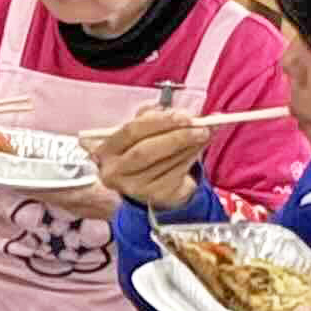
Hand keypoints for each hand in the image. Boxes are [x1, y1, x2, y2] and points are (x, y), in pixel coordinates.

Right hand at [89, 107, 209, 209]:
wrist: (147, 182)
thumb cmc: (144, 148)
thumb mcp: (142, 130)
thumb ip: (155, 116)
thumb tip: (182, 113)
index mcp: (107, 150)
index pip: (131, 131)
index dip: (159, 122)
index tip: (184, 116)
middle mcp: (115, 172)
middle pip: (145, 151)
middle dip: (176, 137)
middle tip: (200, 128)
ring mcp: (134, 187)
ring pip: (164, 164)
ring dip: (189, 147)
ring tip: (203, 135)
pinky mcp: (154, 197)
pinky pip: (176, 175)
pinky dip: (190, 160)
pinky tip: (197, 151)